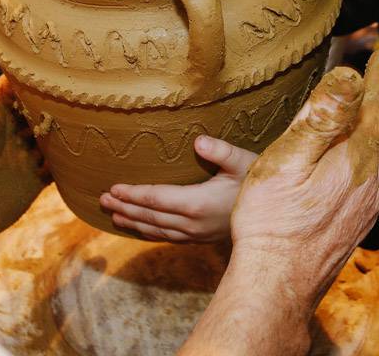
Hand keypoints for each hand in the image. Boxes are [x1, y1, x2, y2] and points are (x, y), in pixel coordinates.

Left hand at [99, 135, 255, 241]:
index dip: (132, 194)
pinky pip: (166, 236)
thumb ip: (221, 151)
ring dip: (132, 221)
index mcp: (196, 203)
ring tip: (112, 213)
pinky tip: (139, 227)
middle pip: (149, 216)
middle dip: (124, 207)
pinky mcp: (199, 238)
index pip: (155, 198)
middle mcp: (191, 223)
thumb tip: (198, 140)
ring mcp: (194, 234)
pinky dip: (148, 231)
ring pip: (155, 229)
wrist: (276, 219)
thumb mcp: (245, 162)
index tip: (112, 188)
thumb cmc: (259, 184)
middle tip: (101, 199)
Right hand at [229, 50, 378, 297]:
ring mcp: (369, 206)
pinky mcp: (360, 223)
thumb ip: (322, 117)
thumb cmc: (271, 221)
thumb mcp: (288, 158)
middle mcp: (372, 182)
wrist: (277, 283)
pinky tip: (373, 156)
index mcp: (356, 160)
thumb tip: (350, 76)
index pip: (374, 106)